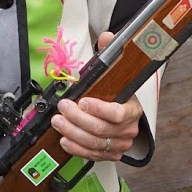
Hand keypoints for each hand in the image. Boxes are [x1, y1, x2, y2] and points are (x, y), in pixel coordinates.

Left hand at [49, 32, 142, 161]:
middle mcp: (128, 129)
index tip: (83, 101)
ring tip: (58, 122)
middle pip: (101, 129)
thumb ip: (111, 53)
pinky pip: (92, 155)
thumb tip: (107, 37)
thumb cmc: (118, 93)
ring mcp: (120, 143)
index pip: (118, 113)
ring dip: (73, 133)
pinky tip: (64, 139)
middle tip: (62, 108)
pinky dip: (76, 148)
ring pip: (94, 143)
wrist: (126, 114)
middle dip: (77, 119)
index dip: (100, 109)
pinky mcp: (110, 154)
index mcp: (132, 108)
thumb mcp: (116, 72)